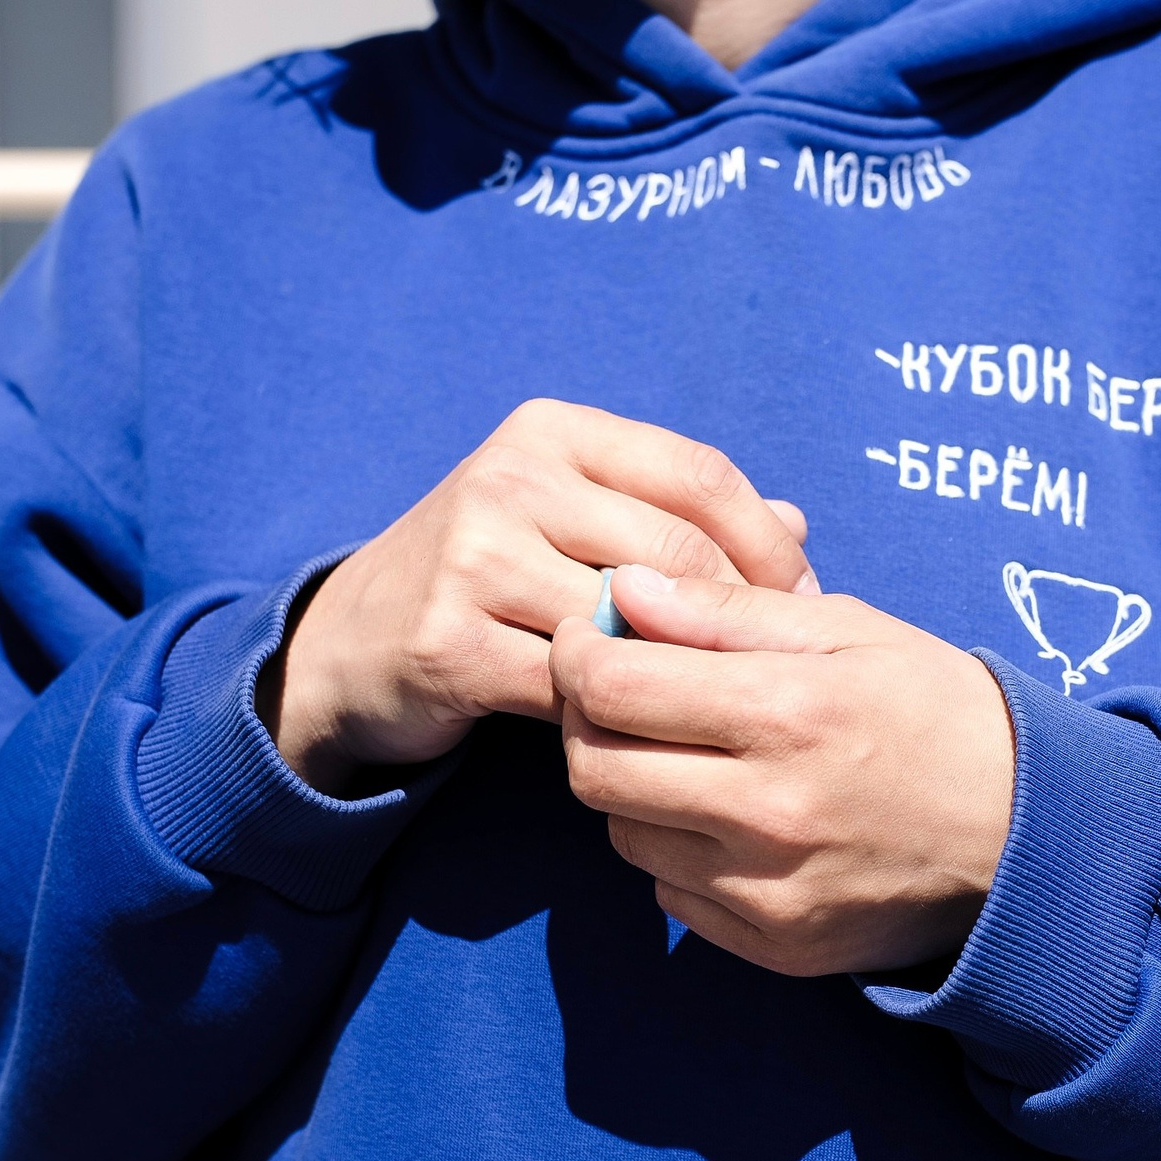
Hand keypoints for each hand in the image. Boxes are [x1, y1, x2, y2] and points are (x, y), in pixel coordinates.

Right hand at [258, 400, 815, 793]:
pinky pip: (573, 688)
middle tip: (775, 670)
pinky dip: (618, 714)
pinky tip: (644, 729)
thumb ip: (677, 513)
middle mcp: (509, 477)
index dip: (767, 545)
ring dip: (680, 673)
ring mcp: (472, 557)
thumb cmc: (492, 578)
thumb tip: (800, 524)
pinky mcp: (449, 641)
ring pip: (628, 624)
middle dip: (740, 619)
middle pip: (676, 554)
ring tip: (718, 702)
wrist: (354, 644)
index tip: (806, 601)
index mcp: (553, 431)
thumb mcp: (575, 518)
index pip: (699, 475)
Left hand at [549, 566, 1015, 976]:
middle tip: (617, 690)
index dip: (577, 652)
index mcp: (789, 714)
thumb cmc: (937, 712)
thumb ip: (725, 611)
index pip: (613, 688)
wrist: (1031, 838)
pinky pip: (669, 894)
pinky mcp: (773, 946)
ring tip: (687, 751)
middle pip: (594, 769)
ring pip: (624, 833)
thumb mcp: (848, 630)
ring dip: (630, 786)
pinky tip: (727, 816)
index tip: (587, 635)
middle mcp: (768, 814)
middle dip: (586, 720)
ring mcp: (767, 892)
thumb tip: (624, 590)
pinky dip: (677, 849)